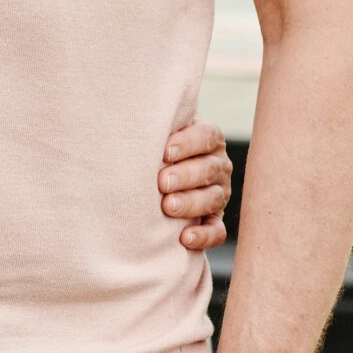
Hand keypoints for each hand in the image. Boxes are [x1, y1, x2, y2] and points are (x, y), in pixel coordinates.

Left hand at [161, 120, 232, 250]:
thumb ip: (155, 126)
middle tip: (162, 182)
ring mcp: (219, 194)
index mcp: (209, 139)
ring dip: (190, 203)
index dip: (188, 144)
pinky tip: (184, 238)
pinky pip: (216, 231)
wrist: (157, 174)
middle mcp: (218, 166)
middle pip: (208, 169)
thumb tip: (133, 114)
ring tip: (167, 206)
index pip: (206, 137)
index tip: (165, 152)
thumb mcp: (160, 133)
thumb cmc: (154, 147)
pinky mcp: (215, 220)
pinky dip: (203, 235)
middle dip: (185, 175)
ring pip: (212, 199)